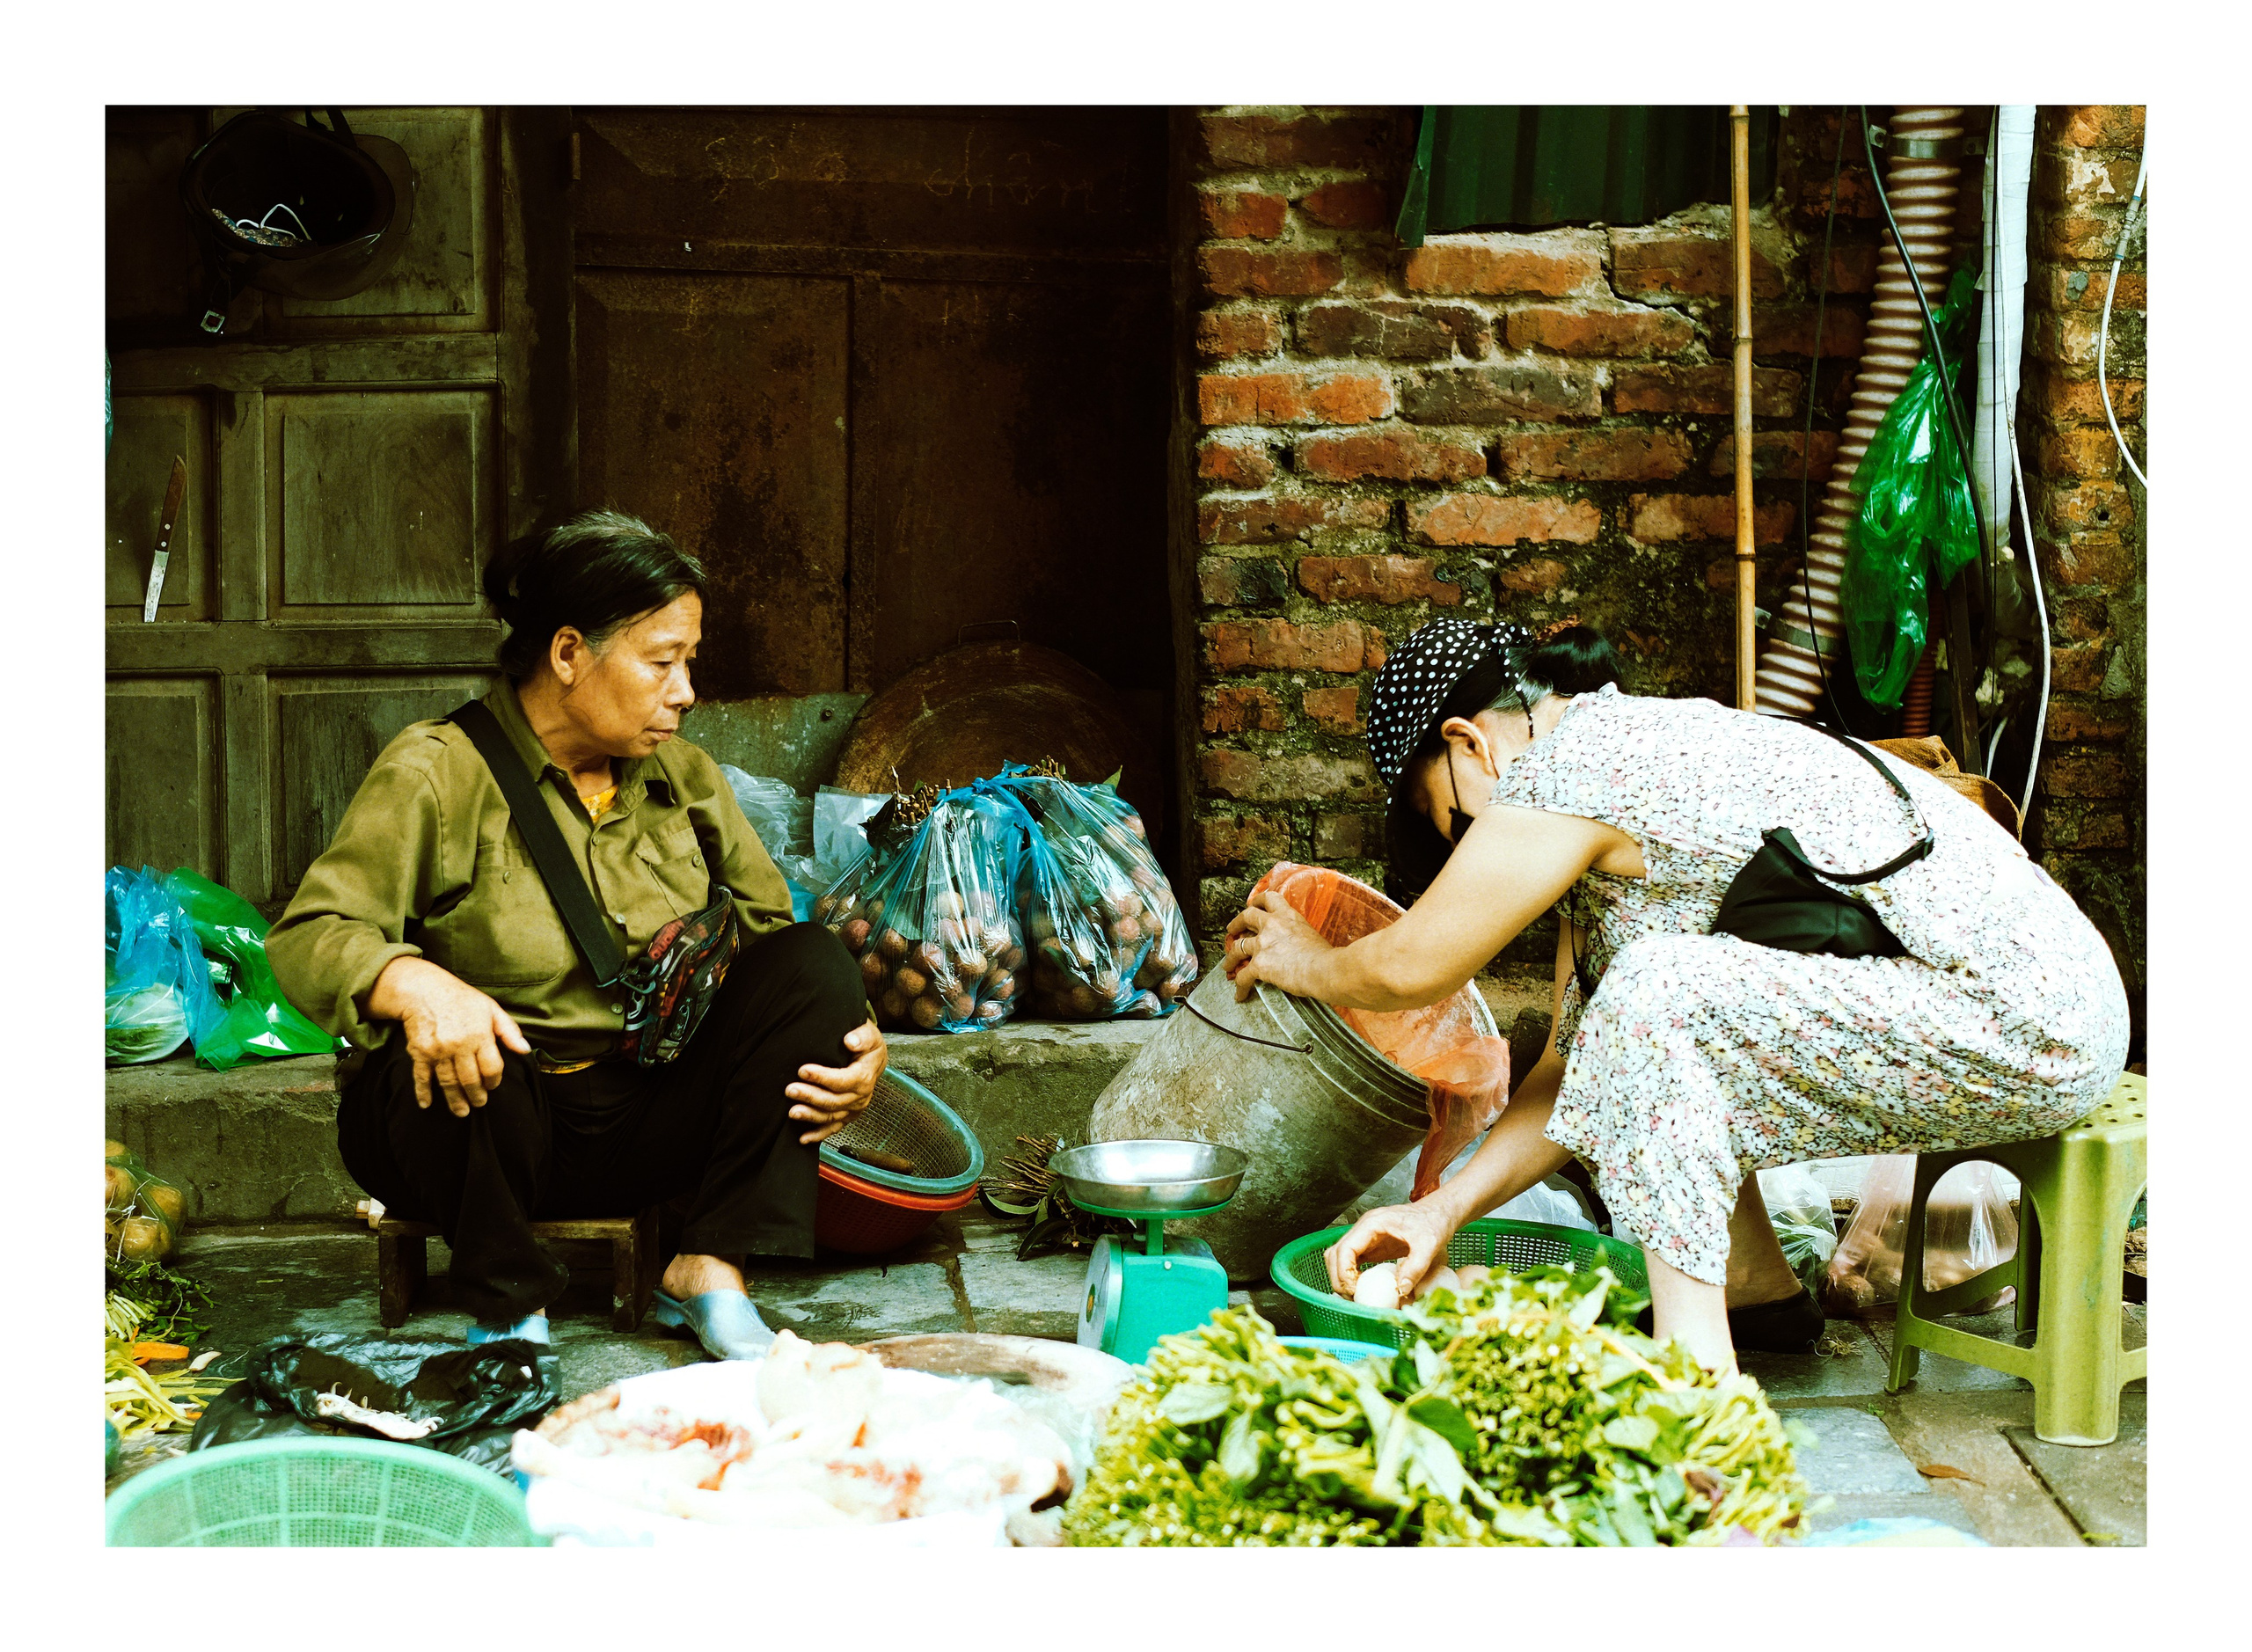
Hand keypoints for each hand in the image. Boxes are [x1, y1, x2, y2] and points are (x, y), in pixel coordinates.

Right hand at [369, 956, 530, 1117]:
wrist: (424, 990)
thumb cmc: (462, 999)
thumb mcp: (491, 1009)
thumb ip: (509, 1031)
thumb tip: (525, 1050)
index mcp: (479, 1035)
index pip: (491, 1068)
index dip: (494, 1081)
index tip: (493, 1085)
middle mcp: (459, 1045)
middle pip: (470, 1080)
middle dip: (476, 1096)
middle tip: (479, 1105)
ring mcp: (437, 1051)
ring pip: (448, 1083)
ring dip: (455, 1100)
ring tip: (461, 1112)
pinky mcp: (419, 1053)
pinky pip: (421, 1077)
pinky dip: (423, 1092)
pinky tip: (426, 1104)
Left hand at [789, 1018, 885, 1144]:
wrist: (873, 1058)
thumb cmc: (866, 1044)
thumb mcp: (869, 1034)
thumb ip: (861, 1036)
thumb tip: (850, 1041)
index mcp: (865, 1077)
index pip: (843, 1080)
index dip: (822, 1077)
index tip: (802, 1070)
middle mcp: (861, 1097)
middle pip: (834, 1101)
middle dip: (810, 1096)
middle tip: (790, 1090)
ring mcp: (853, 1109)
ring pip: (831, 1117)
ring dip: (810, 1116)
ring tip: (791, 1112)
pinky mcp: (847, 1116)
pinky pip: (833, 1128)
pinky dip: (818, 1135)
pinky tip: (802, 1139)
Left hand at [1222, 890, 1331, 1001]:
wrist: (1324, 969)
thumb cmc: (1326, 956)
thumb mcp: (1311, 934)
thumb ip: (1298, 934)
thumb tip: (1297, 945)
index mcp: (1287, 916)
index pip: (1268, 899)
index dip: (1257, 901)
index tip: (1252, 905)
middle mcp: (1271, 926)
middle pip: (1246, 917)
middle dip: (1236, 924)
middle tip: (1232, 930)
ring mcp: (1262, 945)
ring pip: (1237, 947)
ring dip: (1230, 957)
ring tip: (1228, 965)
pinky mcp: (1258, 965)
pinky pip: (1242, 977)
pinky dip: (1240, 987)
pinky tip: (1240, 994)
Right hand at [1324, 1199, 1458, 1302]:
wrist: (1439, 1213)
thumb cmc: (1434, 1221)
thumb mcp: (1429, 1244)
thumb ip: (1415, 1267)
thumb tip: (1400, 1291)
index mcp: (1373, 1224)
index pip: (1345, 1248)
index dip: (1344, 1272)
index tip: (1353, 1291)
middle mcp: (1364, 1229)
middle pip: (1335, 1254)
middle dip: (1339, 1278)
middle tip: (1353, 1298)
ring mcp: (1366, 1238)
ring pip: (1339, 1258)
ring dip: (1342, 1277)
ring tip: (1356, 1296)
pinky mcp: (1371, 1247)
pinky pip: (1351, 1262)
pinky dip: (1351, 1276)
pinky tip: (1362, 1289)